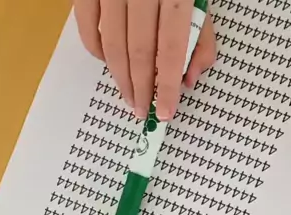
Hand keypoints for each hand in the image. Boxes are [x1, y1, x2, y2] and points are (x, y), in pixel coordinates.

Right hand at [74, 0, 215, 118]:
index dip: (167, 85)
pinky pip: (88, 26)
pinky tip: (111, 63)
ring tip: (129, 97)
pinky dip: (98, 51)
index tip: (165, 112)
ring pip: (112, 43)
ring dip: (120, 78)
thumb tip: (190, 79)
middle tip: (143, 111)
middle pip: (139, 50)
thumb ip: (202, 36)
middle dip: (141, 88)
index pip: (171, 47)